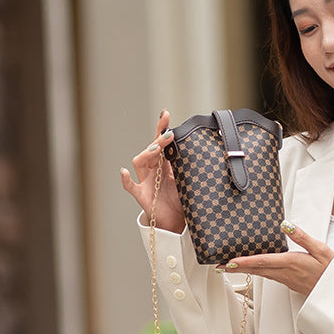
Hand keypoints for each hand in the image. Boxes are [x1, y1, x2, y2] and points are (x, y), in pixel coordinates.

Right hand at [120, 110, 185, 232]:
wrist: (176, 220)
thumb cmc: (182, 199)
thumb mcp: (190, 180)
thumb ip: (193, 167)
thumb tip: (209, 152)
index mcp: (165, 163)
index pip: (162, 142)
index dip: (162, 128)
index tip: (166, 113)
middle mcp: (153, 169)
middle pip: (151, 149)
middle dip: (158, 140)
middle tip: (169, 134)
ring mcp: (145, 181)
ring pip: (139, 162)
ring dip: (147, 153)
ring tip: (157, 149)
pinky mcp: (141, 195)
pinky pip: (129, 186)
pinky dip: (125, 179)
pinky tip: (124, 171)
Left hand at [218, 221, 333, 295]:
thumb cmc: (331, 270)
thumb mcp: (321, 249)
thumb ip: (302, 236)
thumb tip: (285, 224)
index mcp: (292, 263)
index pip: (262, 261)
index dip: (244, 262)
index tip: (228, 262)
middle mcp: (285, 273)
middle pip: (256, 269)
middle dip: (236, 268)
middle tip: (219, 266)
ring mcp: (286, 280)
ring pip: (261, 274)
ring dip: (244, 271)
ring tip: (229, 267)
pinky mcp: (289, 283)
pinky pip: (268, 277)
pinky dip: (256, 272)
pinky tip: (252, 269)